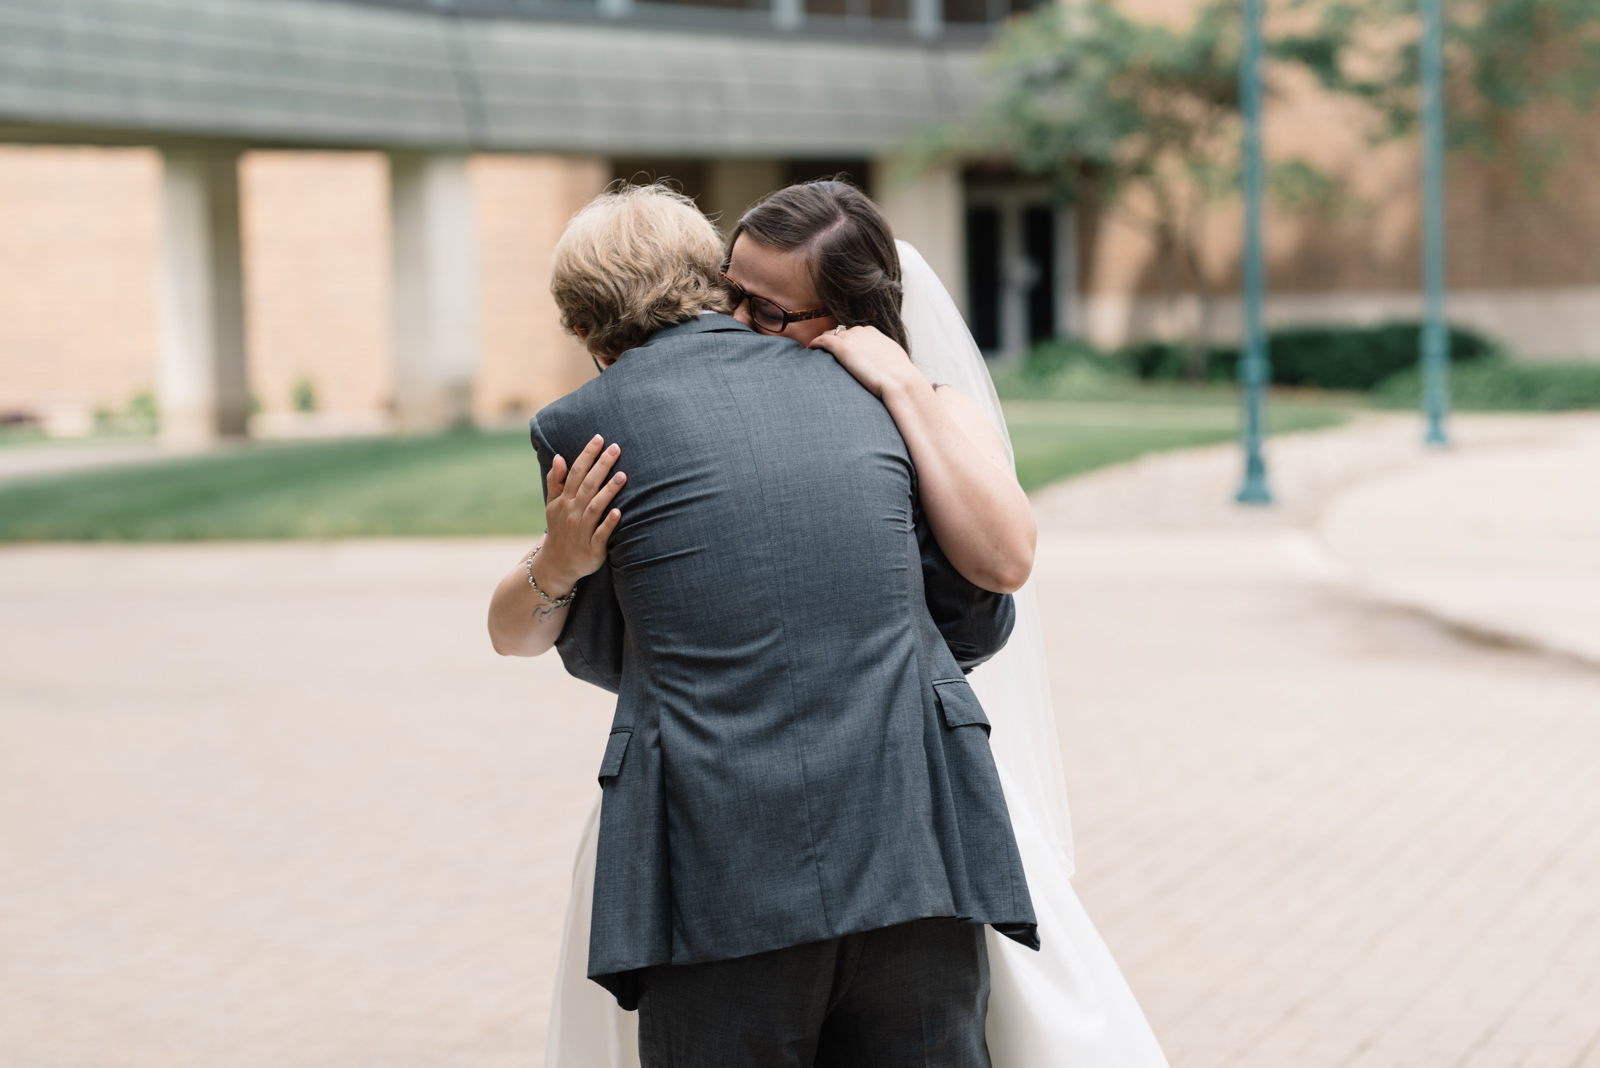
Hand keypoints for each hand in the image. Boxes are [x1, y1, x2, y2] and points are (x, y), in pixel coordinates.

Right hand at [536, 435, 625, 596]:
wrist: (557, 564)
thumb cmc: (560, 529)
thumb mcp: (552, 505)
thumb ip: (556, 481)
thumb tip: (559, 456)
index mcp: (564, 501)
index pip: (575, 473)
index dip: (587, 455)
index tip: (599, 439)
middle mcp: (572, 513)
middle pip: (587, 486)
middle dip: (601, 466)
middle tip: (616, 448)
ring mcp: (582, 530)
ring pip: (595, 508)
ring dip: (608, 492)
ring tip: (622, 475)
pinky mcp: (593, 548)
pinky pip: (601, 534)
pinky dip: (609, 523)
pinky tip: (619, 512)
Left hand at [808, 325, 923, 399]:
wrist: (899, 380)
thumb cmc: (900, 375)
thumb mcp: (893, 358)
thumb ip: (883, 355)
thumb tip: (884, 363)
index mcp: (873, 332)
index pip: (853, 332)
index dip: (845, 341)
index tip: (841, 350)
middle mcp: (860, 331)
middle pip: (839, 332)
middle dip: (833, 341)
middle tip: (824, 353)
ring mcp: (851, 338)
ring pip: (828, 335)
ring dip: (822, 343)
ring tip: (815, 354)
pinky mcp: (842, 347)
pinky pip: (822, 341)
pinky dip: (814, 344)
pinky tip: (809, 350)